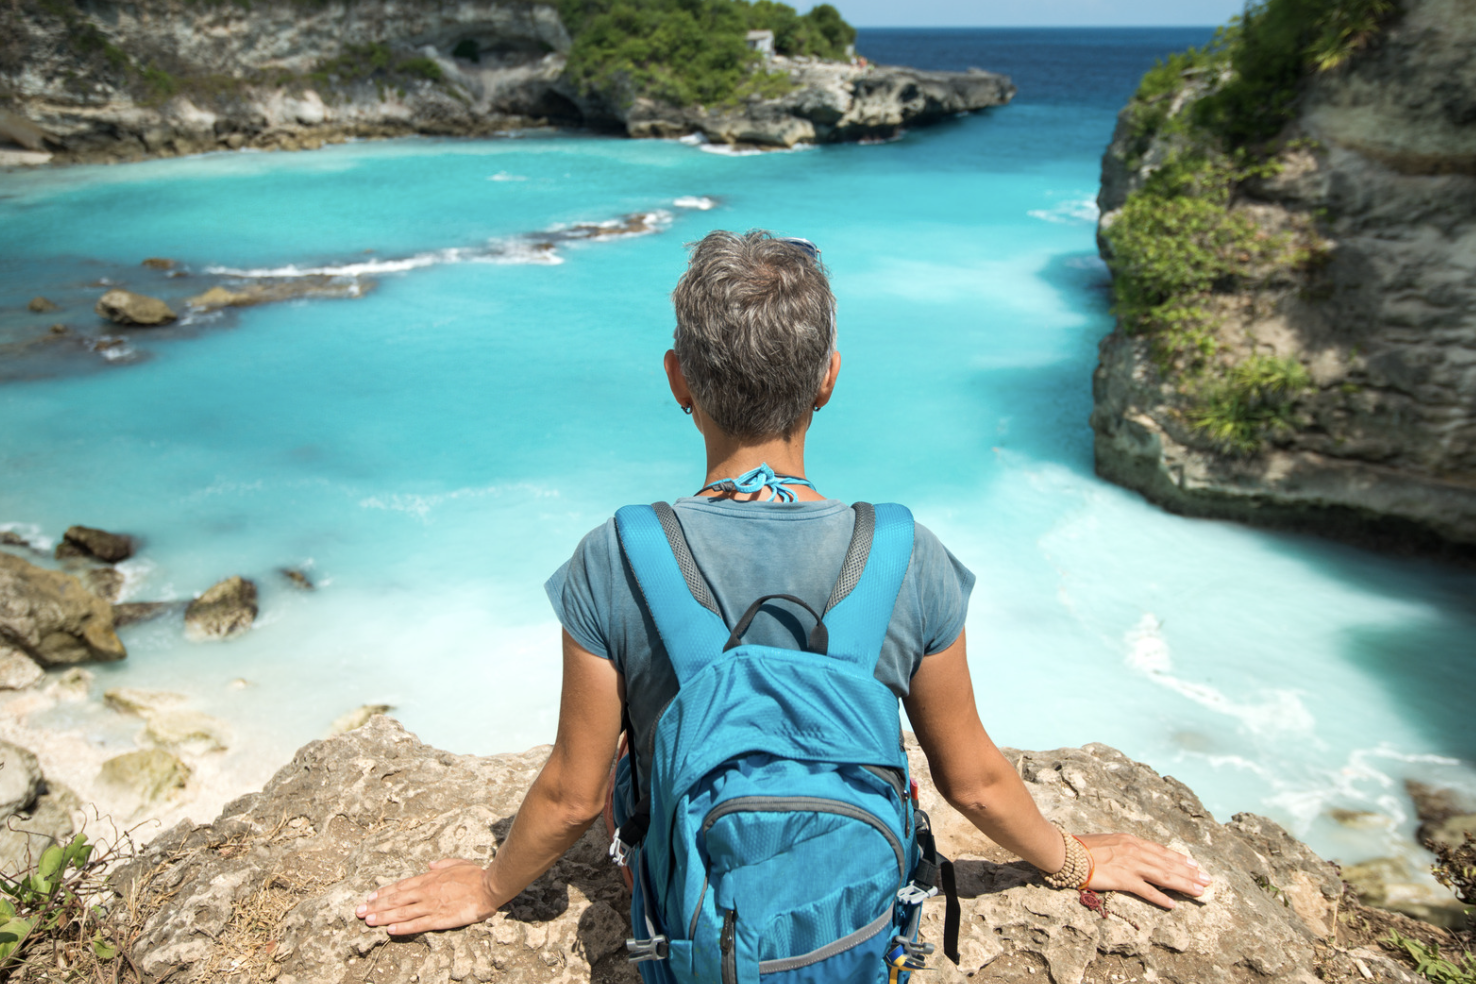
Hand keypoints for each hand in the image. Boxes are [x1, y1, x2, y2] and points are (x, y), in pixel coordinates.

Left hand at [355, 858, 500, 934]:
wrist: (488, 887)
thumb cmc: (474, 875)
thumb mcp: (456, 863)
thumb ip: (441, 865)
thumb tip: (430, 865)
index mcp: (429, 878)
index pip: (401, 886)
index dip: (384, 892)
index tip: (370, 896)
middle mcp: (426, 892)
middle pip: (396, 899)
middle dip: (376, 905)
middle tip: (358, 911)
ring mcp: (431, 906)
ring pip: (402, 912)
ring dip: (383, 917)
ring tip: (367, 920)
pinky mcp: (439, 919)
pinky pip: (417, 924)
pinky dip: (403, 927)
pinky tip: (390, 930)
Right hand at [1074, 833, 1210, 908]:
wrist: (1068, 852)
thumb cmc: (1082, 846)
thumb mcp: (1108, 840)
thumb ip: (1123, 848)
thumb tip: (1133, 854)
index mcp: (1131, 841)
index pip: (1162, 851)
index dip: (1180, 859)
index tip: (1195, 864)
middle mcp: (1135, 851)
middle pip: (1168, 864)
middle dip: (1190, 873)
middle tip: (1208, 880)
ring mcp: (1131, 865)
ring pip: (1164, 876)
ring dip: (1184, 885)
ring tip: (1200, 892)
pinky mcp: (1124, 880)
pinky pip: (1147, 891)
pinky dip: (1161, 898)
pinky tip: (1173, 905)